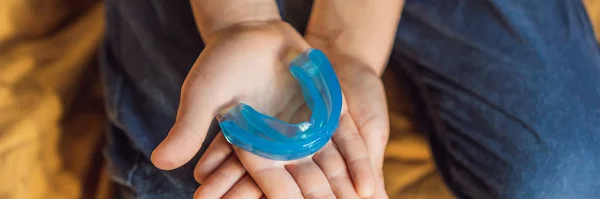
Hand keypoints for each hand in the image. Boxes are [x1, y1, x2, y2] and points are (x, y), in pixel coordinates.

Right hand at [150, 21, 375, 198]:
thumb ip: (188, 128)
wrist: (251, 32)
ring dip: (342, 189)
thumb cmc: (221, 63)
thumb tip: (160, 161)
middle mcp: (282, 145)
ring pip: (329, 166)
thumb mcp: (203, 94)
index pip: (268, 181)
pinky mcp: (328, 112)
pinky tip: (370, 184)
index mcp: (252, 147)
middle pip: (304, 181)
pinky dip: (358, 161)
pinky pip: (346, 140)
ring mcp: (307, 129)